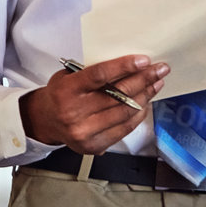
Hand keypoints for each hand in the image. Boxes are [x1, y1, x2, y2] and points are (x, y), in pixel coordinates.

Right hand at [20, 54, 168, 154]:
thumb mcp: (68, 76)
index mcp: (66, 91)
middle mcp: (74, 113)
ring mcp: (84, 132)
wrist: (46, 121)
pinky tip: (145, 102)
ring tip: (156, 84)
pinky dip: (138, 115)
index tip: (144, 60)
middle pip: (118, 95)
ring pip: (125, 112)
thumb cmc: (61, 94)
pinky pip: (124, 129)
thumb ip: (92, 71)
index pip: (99, 76)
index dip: (123, 67)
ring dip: (145, 96)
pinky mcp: (94, 146)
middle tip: (159, 69)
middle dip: (143, 80)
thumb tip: (128, 64)